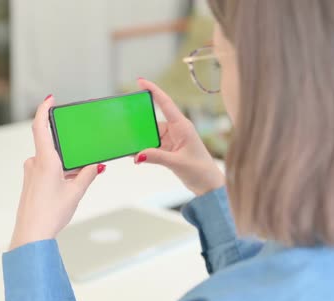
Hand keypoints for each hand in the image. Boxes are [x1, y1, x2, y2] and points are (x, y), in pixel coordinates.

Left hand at [10, 95, 105, 249]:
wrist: (31, 234)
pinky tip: (70, 184)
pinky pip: (46, 169)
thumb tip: (97, 165)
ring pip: (51, 159)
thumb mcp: (75, 192)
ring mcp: (30, 173)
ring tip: (80, 178)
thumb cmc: (50, 214)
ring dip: (66, 164)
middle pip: (51, 144)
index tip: (50, 99)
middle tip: (83, 154)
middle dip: (68, 148)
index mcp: (45, 160)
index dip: (44, 110)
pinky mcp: (30, 182)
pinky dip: (59, 172)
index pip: (40, 127)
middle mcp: (34, 163)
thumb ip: (88, 175)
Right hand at [134, 78, 224, 195]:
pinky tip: (136, 156)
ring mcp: (173, 139)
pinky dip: (144, 150)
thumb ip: (156, 157)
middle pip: (153, 120)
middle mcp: (177, 130)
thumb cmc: (200, 171)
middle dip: (140, 122)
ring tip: (128, 143)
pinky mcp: (169, 149)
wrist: (209, 185)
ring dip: (141, 140)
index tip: (140, 81)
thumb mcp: (177, 163)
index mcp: (182, 126)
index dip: (153, 90)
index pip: (165, 103)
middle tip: (125, 122)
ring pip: (151, 134)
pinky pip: (152, 145)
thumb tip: (137, 155)